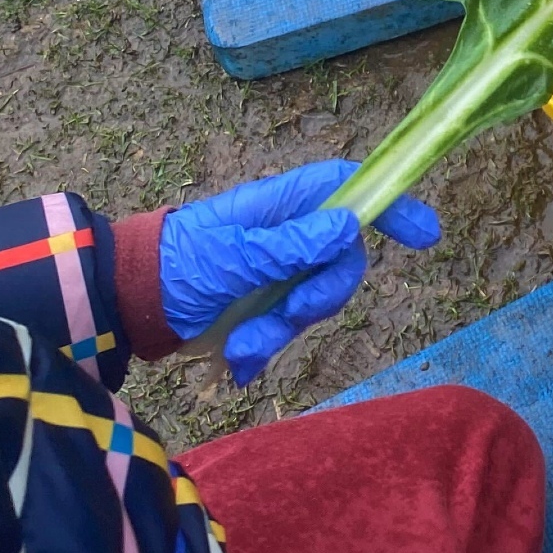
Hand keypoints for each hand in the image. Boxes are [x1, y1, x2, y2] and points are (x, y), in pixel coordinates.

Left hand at [160, 161, 439, 384]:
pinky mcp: (261, 306)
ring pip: (314, 300)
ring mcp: (275, 270)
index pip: (348, 189)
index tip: (424, 237)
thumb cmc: (174, 264)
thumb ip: (290, 244)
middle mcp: (287, 234)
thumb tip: (349, 225)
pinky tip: (238, 363)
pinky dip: (265, 348)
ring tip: (242, 347)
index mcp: (281, 205)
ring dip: (282, 330)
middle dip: (319, 296)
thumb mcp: (232, 256)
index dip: (389, 204)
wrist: (127, 304)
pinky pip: (287, 328)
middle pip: (340, 259)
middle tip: (289, 317)